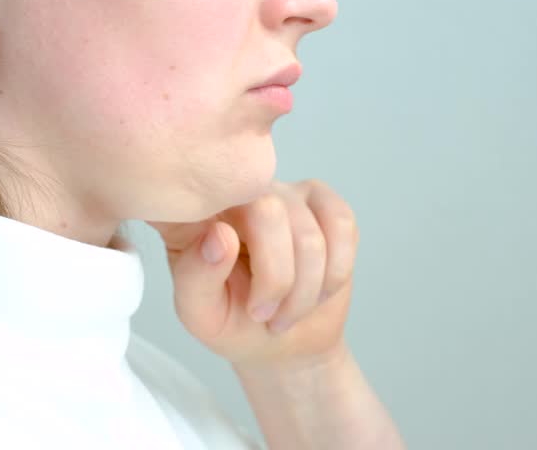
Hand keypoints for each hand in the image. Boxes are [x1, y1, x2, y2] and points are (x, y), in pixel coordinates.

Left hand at [146, 179, 358, 368]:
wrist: (285, 343)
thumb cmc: (234, 323)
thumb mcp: (201, 314)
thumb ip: (197, 276)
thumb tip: (220, 235)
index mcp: (195, 213)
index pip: (203, 195)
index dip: (220, 232)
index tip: (227, 272)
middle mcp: (237, 193)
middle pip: (267, 212)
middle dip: (277, 279)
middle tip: (264, 315)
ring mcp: (282, 193)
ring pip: (308, 230)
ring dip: (306, 288)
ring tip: (287, 313)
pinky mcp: (322, 202)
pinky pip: (341, 224)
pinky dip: (336, 270)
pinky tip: (319, 289)